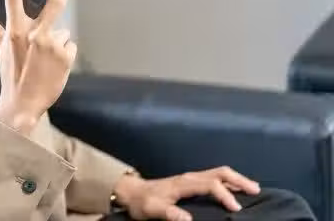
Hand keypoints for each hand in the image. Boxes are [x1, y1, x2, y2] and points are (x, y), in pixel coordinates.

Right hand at [0, 0, 76, 135]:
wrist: (23, 103)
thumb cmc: (10, 73)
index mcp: (14, 32)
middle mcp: (33, 35)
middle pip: (52, 5)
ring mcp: (51, 46)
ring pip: (61, 31)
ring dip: (56, 42)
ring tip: (45, 60)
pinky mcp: (65, 56)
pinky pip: (69, 46)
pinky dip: (64, 55)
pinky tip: (54, 67)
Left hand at [113, 167, 260, 220]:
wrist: (133, 193)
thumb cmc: (143, 202)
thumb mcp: (153, 210)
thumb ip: (169, 214)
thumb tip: (188, 220)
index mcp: (183, 183)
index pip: (210, 184)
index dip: (224, 195)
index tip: (236, 209)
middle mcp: (190, 177)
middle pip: (219, 172)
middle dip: (238, 180)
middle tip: (256, 190)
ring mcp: (191, 177)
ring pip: (218, 173)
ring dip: (236, 179)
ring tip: (253, 189)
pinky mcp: (191, 181)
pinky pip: (214, 177)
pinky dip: (229, 181)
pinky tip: (236, 190)